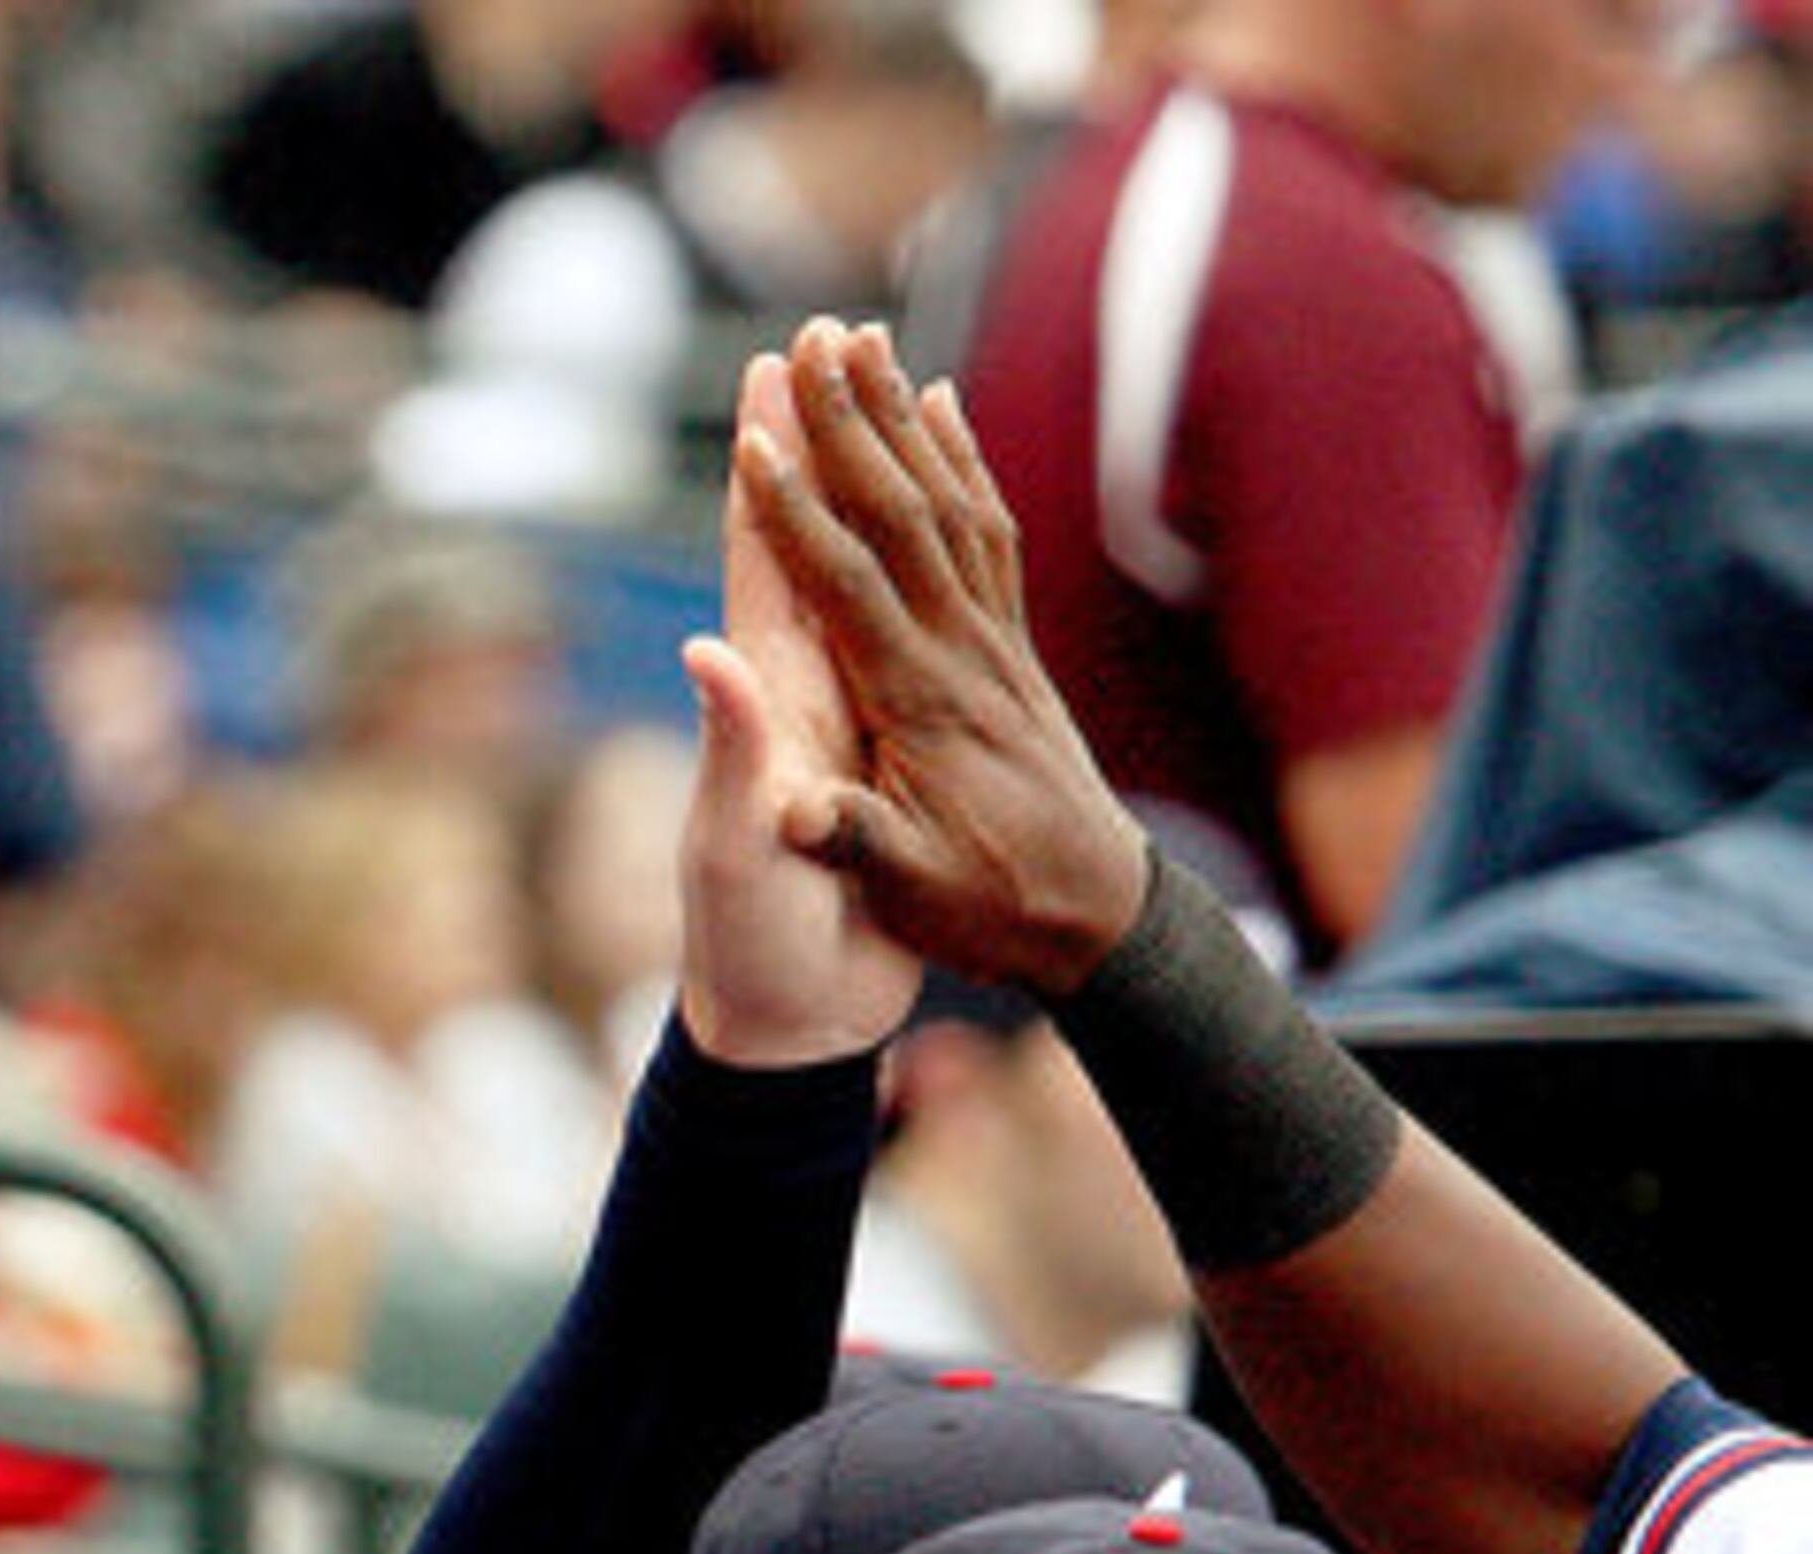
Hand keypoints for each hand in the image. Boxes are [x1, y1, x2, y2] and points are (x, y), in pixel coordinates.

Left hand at [674, 347, 919, 1066]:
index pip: (762, 559)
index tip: (773, 368)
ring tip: (880, 399)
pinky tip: (926, 541)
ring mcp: (834, 717)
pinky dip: (912, 576)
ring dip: (864, 488)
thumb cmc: (755, 949)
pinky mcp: (876, 753)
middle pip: (803, 539)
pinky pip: (899, 635)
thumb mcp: (743, 852)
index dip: (766, 465)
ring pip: (854, 573)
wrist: (786, 1026)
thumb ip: (732, 759)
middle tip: (823, 336)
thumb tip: (706, 657)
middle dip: (813, 438)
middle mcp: (793, 693)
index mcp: (768, 701)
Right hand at [736, 317, 1150, 995]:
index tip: (754, 442)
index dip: (799, 515)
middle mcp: (964, 652)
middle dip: (852, 422)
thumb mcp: (908, 893)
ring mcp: (995, 640)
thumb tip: (785, 806)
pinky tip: (940, 406)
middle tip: (812, 337)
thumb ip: (849, 841)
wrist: (1097, 919)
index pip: (849, 588)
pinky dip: (961, 457)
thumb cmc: (987, 912)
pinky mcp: (1012, 643)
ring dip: (899, 417)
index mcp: (921, 704)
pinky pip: (988, 527)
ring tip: (861, 339)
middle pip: (902, 512)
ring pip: (947, 501)